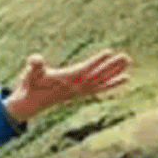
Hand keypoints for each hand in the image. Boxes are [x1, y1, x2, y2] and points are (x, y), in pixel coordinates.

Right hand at [5, 48, 130, 124]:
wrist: (30, 105)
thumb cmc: (30, 86)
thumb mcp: (29, 74)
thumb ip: (34, 67)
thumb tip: (35, 60)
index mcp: (66, 81)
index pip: (85, 70)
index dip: (96, 62)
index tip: (109, 53)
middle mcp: (76, 88)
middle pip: (98, 77)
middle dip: (111, 67)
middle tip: (126, 58)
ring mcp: (79, 92)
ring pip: (101, 81)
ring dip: (114, 73)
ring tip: (127, 62)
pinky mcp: (80, 93)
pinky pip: (99, 88)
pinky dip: (111, 83)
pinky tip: (122, 78)